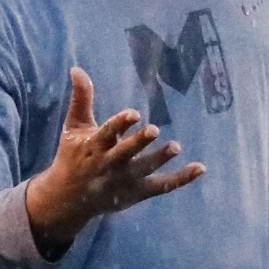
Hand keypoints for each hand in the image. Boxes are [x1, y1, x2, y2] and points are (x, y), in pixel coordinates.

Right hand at [26, 66, 204, 255]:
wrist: (69, 199)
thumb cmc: (73, 156)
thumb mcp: (74, 128)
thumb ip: (81, 99)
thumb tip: (77, 69)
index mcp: (93, 146)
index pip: (107, 133)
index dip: (120, 123)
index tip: (134, 113)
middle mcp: (108, 164)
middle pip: (125, 153)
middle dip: (138, 142)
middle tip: (154, 129)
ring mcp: (123, 180)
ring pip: (143, 169)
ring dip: (159, 159)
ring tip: (175, 146)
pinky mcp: (137, 192)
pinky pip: (161, 186)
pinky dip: (181, 178)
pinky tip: (200, 168)